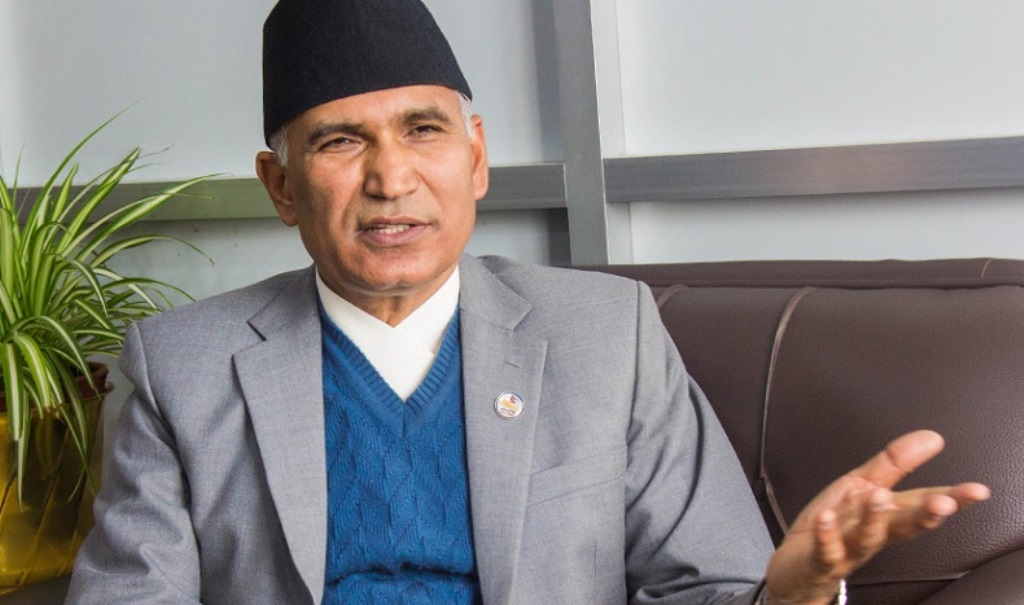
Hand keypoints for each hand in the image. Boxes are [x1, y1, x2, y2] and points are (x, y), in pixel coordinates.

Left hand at [763, 430, 989, 603]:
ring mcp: (848, 549)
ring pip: (866, 538)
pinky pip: (826, 550)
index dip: (952, 498)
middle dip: (925, 515)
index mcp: (887, 514)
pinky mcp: (820, 560)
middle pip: (904, 525)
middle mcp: (873, 534)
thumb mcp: (864, 486)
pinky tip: (827, 518)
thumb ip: (895, 463)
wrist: (800, 567)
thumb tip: (932, 437)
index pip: (923, 503)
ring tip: (878, 498)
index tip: (977, 491)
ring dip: (874, 519)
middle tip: (943, 503)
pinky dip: (827, 535)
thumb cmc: (837, 526)